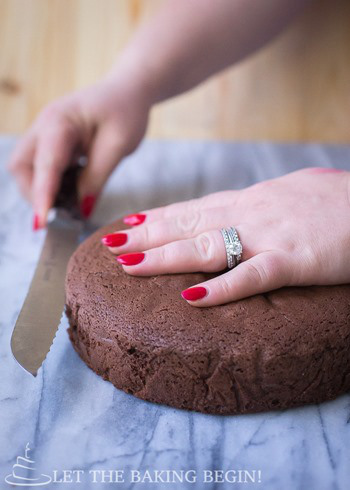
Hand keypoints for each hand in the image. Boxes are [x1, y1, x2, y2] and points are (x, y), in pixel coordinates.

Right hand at [8, 76, 149, 227]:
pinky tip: (72, 190)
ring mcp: (44, 133)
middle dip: (35, 193)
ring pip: (27, 168)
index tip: (42, 221)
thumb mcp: (118, 146)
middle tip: (60, 213)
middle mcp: (44, 126)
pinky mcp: (50, 142)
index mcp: (60, 121)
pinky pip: (40, 167)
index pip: (45, 164)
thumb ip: (97, 178)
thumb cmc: (126, 111)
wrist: (127, 89)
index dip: (43, 195)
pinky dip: (51, 184)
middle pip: (21, 166)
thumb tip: (81, 209)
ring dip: (42, 190)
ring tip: (70, 203)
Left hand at [102, 168, 349, 306]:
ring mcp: (271, 236)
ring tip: (127, 263)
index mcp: (251, 201)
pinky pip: (254, 275)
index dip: (158, 217)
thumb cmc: (337, 201)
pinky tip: (192, 297)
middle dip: (146, 234)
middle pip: (188, 224)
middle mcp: (251, 214)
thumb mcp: (290, 194)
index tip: (128, 222)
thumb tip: (239, 213)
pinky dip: (222, 287)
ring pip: (208, 245)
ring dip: (165, 256)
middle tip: (109, 242)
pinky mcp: (295, 260)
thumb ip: (260, 206)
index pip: (194, 208)